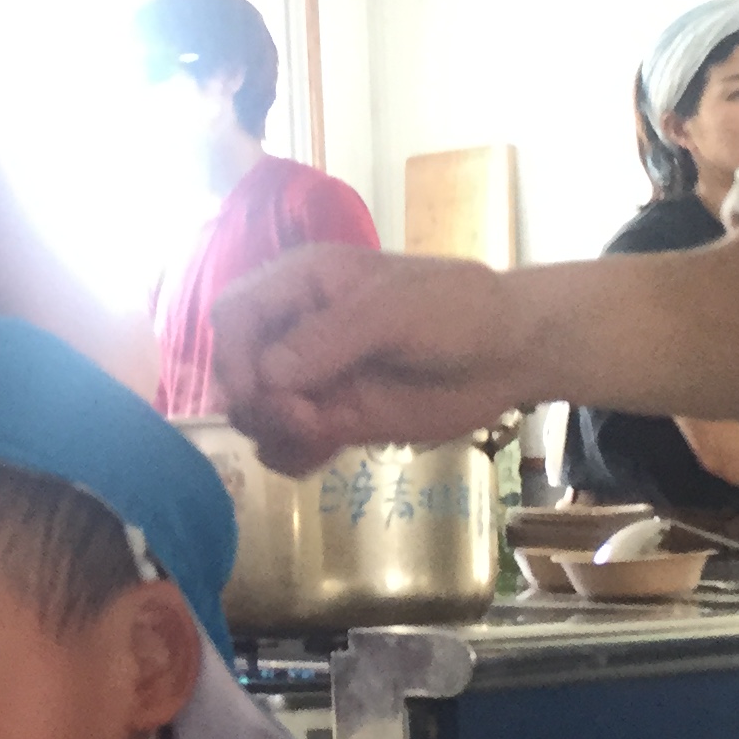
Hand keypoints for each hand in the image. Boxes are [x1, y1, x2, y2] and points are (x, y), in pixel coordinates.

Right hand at [213, 244, 526, 475]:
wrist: (507, 354)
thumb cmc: (456, 310)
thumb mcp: (395, 310)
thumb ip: (331, 339)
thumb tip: (268, 376)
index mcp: (301, 283)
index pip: (234, 313)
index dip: (232, 353)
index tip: (257, 392)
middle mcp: (296, 330)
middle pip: (235, 367)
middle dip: (254, 400)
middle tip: (301, 418)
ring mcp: (313, 379)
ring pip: (255, 411)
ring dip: (271, 431)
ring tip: (320, 434)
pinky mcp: (334, 419)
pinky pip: (286, 444)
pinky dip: (290, 455)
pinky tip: (321, 454)